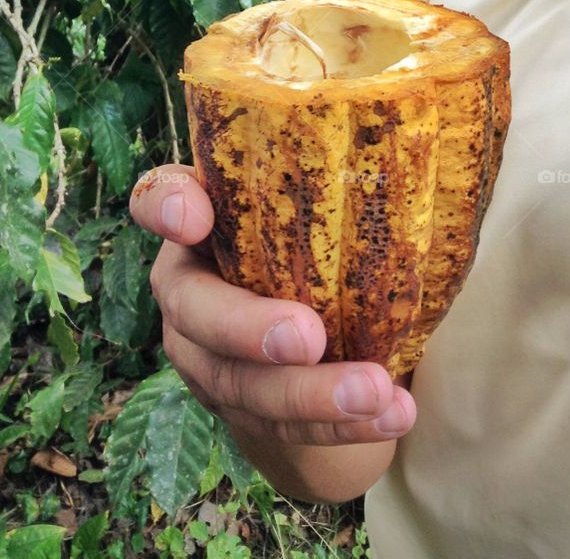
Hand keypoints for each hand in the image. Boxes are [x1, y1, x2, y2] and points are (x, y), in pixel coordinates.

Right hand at [129, 165, 416, 445]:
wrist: (318, 316)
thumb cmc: (320, 231)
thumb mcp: (321, 197)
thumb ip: (337, 173)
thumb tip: (411, 142)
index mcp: (202, 215)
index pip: (158, 197)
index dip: (165, 206)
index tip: (194, 214)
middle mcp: (188, 283)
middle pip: (195, 310)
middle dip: (249, 329)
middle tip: (309, 337)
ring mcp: (205, 352)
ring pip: (240, 383)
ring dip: (310, 394)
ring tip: (376, 392)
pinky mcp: (239, 405)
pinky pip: (280, 425)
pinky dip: (339, 424)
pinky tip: (389, 415)